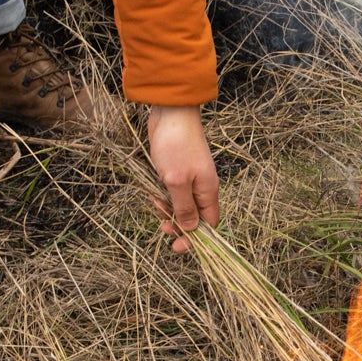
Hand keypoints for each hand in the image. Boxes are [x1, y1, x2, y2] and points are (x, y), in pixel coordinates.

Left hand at [146, 105, 220, 252]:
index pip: (209, 224)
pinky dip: (163, 196)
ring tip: (155, 205)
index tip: (178, 247)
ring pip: (182, 204)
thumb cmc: (176, 146)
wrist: (171, 113)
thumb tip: (191, 229)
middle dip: (179, 226)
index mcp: (208, 191)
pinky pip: (172, 191)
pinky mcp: (177, 170)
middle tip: (162, 229)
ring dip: (168, 210)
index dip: (196, 239)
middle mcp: (202, 186)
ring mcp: (190, 177)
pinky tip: (152, 193)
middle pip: (195, 216)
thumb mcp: (177, 181)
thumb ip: (184, 207)